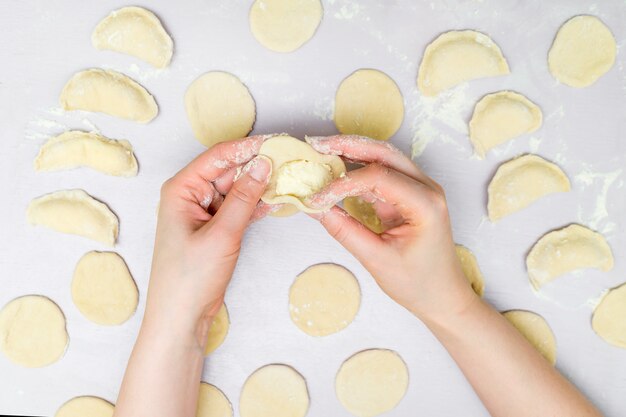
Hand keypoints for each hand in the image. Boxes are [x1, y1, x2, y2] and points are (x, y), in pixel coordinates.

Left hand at [143, 136, 271, 348]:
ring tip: (290, 177)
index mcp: (181, 189)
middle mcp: (191, 195)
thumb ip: (244, 198)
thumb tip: (264, 164)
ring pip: (236, 188)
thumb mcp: (221, 234)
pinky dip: (256, 204)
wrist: (181, 317)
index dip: (248, 148)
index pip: (218, 156)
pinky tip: (278, 198)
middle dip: (257, 166)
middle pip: (228, 170)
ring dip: (259, 185)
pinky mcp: (215, 228)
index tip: (277, 143)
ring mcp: (203, 212)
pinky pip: (238, 206)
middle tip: (290, 161)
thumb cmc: (190, 277)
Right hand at [306, 135, 476, 322]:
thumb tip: (316, 209)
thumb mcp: (378, 260)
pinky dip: (358, 170)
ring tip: (322, 150)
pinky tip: (336, 170)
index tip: (317, 196)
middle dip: (348, 145)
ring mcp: (420, 189)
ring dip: (353, 152)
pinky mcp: (409, 195)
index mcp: (426, 204)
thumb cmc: (419, 284)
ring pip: (384, 158)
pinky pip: (383, 173)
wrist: (443, 296)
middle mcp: (426, 188)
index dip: (343, 183)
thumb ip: (345, 231)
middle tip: (316, 144)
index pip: (378, 177)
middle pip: (384, 153)